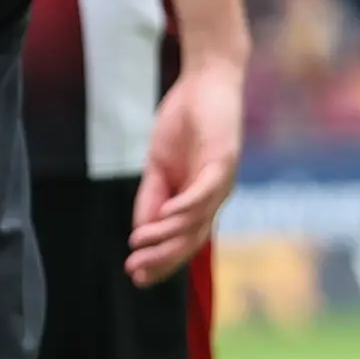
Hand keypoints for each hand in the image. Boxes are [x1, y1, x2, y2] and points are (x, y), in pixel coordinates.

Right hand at [125, 56, 243, 283]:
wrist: (205, 82)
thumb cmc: (184, 121)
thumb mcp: (158, 164)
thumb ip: (151, 197)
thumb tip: (141, 232)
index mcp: (197, 200)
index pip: (181, 240)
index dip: (160, 260)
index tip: (135, 276)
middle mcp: (213, 198)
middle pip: (190, 238)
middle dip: (162, 258)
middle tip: (135, 271)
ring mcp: (221, 181)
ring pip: (196, 219)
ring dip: (168, 235)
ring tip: (140, 245)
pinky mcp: (224, 161)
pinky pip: (205, 191)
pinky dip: (186, 206)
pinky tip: (167, 215)